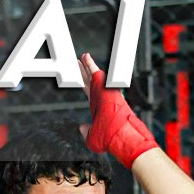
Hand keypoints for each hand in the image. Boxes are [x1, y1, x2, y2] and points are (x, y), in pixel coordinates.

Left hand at [79, 53, 156, 168]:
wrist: (117, 131)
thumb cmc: (108, 137)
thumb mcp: (92, 137)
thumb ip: (86, 131)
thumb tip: (81, 127)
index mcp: (98, 106)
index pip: (88, 91)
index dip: (82, 83)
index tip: (78, 78)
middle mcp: (101, 96)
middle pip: (88, 80)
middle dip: (82, 71)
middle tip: (76, 62)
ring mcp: (102, 90)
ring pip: (91, 74)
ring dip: (85, 65)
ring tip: (80, 56)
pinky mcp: (103, 85)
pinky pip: (94, 71)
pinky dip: (89, 63)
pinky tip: (84, 56)